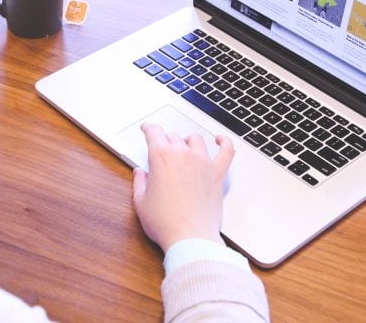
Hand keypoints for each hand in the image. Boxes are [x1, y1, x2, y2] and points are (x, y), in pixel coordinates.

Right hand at [132, 123, 234, 251]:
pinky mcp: (217, 174)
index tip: (147, 128)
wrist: (190, 237)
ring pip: (195, 140)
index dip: (148, 128)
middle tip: (161, 148)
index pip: (154, 133)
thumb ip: (139, 183)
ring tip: (184, 146)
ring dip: (187, 141)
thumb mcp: (141, 202)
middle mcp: (183, 155)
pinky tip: (220, 140)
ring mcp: (203, 163)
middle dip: (165, 140)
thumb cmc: (165, 223)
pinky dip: (225, 142)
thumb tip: (140, 173)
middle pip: (173, 137)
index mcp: (161, 158)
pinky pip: (226, 151)